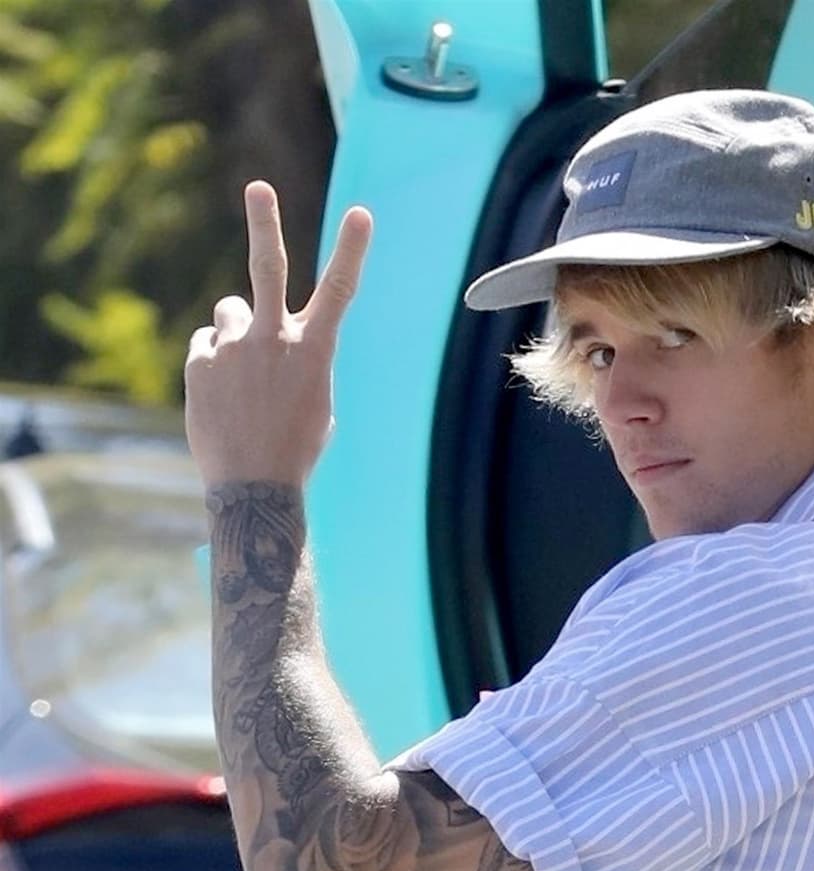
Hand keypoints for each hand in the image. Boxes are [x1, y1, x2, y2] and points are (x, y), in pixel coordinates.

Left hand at [184, 181, 372, 490]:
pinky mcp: (200, 362)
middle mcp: (274, 341)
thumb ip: (291, 354)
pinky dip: (212, 364)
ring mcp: (234, 349)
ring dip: (234, 333)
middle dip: (265, 224)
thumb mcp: (311, 400)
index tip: (361, 213)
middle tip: (258, 188)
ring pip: (229, 312)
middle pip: (268, 269)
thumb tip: (256, 327)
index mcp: (314, 352)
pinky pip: (206, 345)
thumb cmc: (293, 447)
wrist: (254, 487)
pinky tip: (222, 399)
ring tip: (241, 379)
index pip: (338, 292)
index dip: (351, 250)